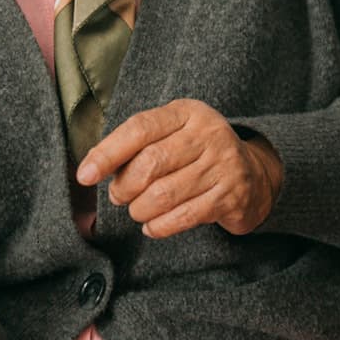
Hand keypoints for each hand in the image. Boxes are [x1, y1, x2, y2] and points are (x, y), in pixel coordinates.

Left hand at [76, 100, 281, 237]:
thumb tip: (92, 168)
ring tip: (138, 210)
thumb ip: (138, 144)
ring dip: (140, 209)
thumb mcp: (174, 134)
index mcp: (188, 112)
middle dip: (124, 187)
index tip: (85, 174)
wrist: (254, 174)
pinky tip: (153, 226)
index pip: (140, 128)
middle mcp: (209, 134)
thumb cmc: (198, 154)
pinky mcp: (231, 195)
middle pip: (151, 163)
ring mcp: (224, 164)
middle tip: (119, 196)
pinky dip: (159, 226)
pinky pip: (184, 216)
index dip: (108, 152)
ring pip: (164, 194)